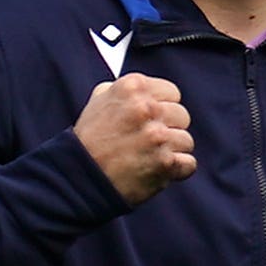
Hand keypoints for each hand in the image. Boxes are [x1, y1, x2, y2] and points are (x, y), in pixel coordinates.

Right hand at [73, 72, 192, 202]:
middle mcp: (146, 108)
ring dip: (170, 151)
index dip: (161, 109)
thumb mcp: (99, 102)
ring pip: (186, 140)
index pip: (172, 93)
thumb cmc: (89, 141)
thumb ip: (126, 90)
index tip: (145, 121)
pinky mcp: (165, 162)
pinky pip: (188, 163)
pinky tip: (154, 170)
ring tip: (144, 157)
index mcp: (132, 87)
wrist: (76, 178)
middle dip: (167, 129)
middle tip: (142, 142)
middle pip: (181, 116)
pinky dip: (176, 171)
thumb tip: (150, 88)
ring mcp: (157, 136)